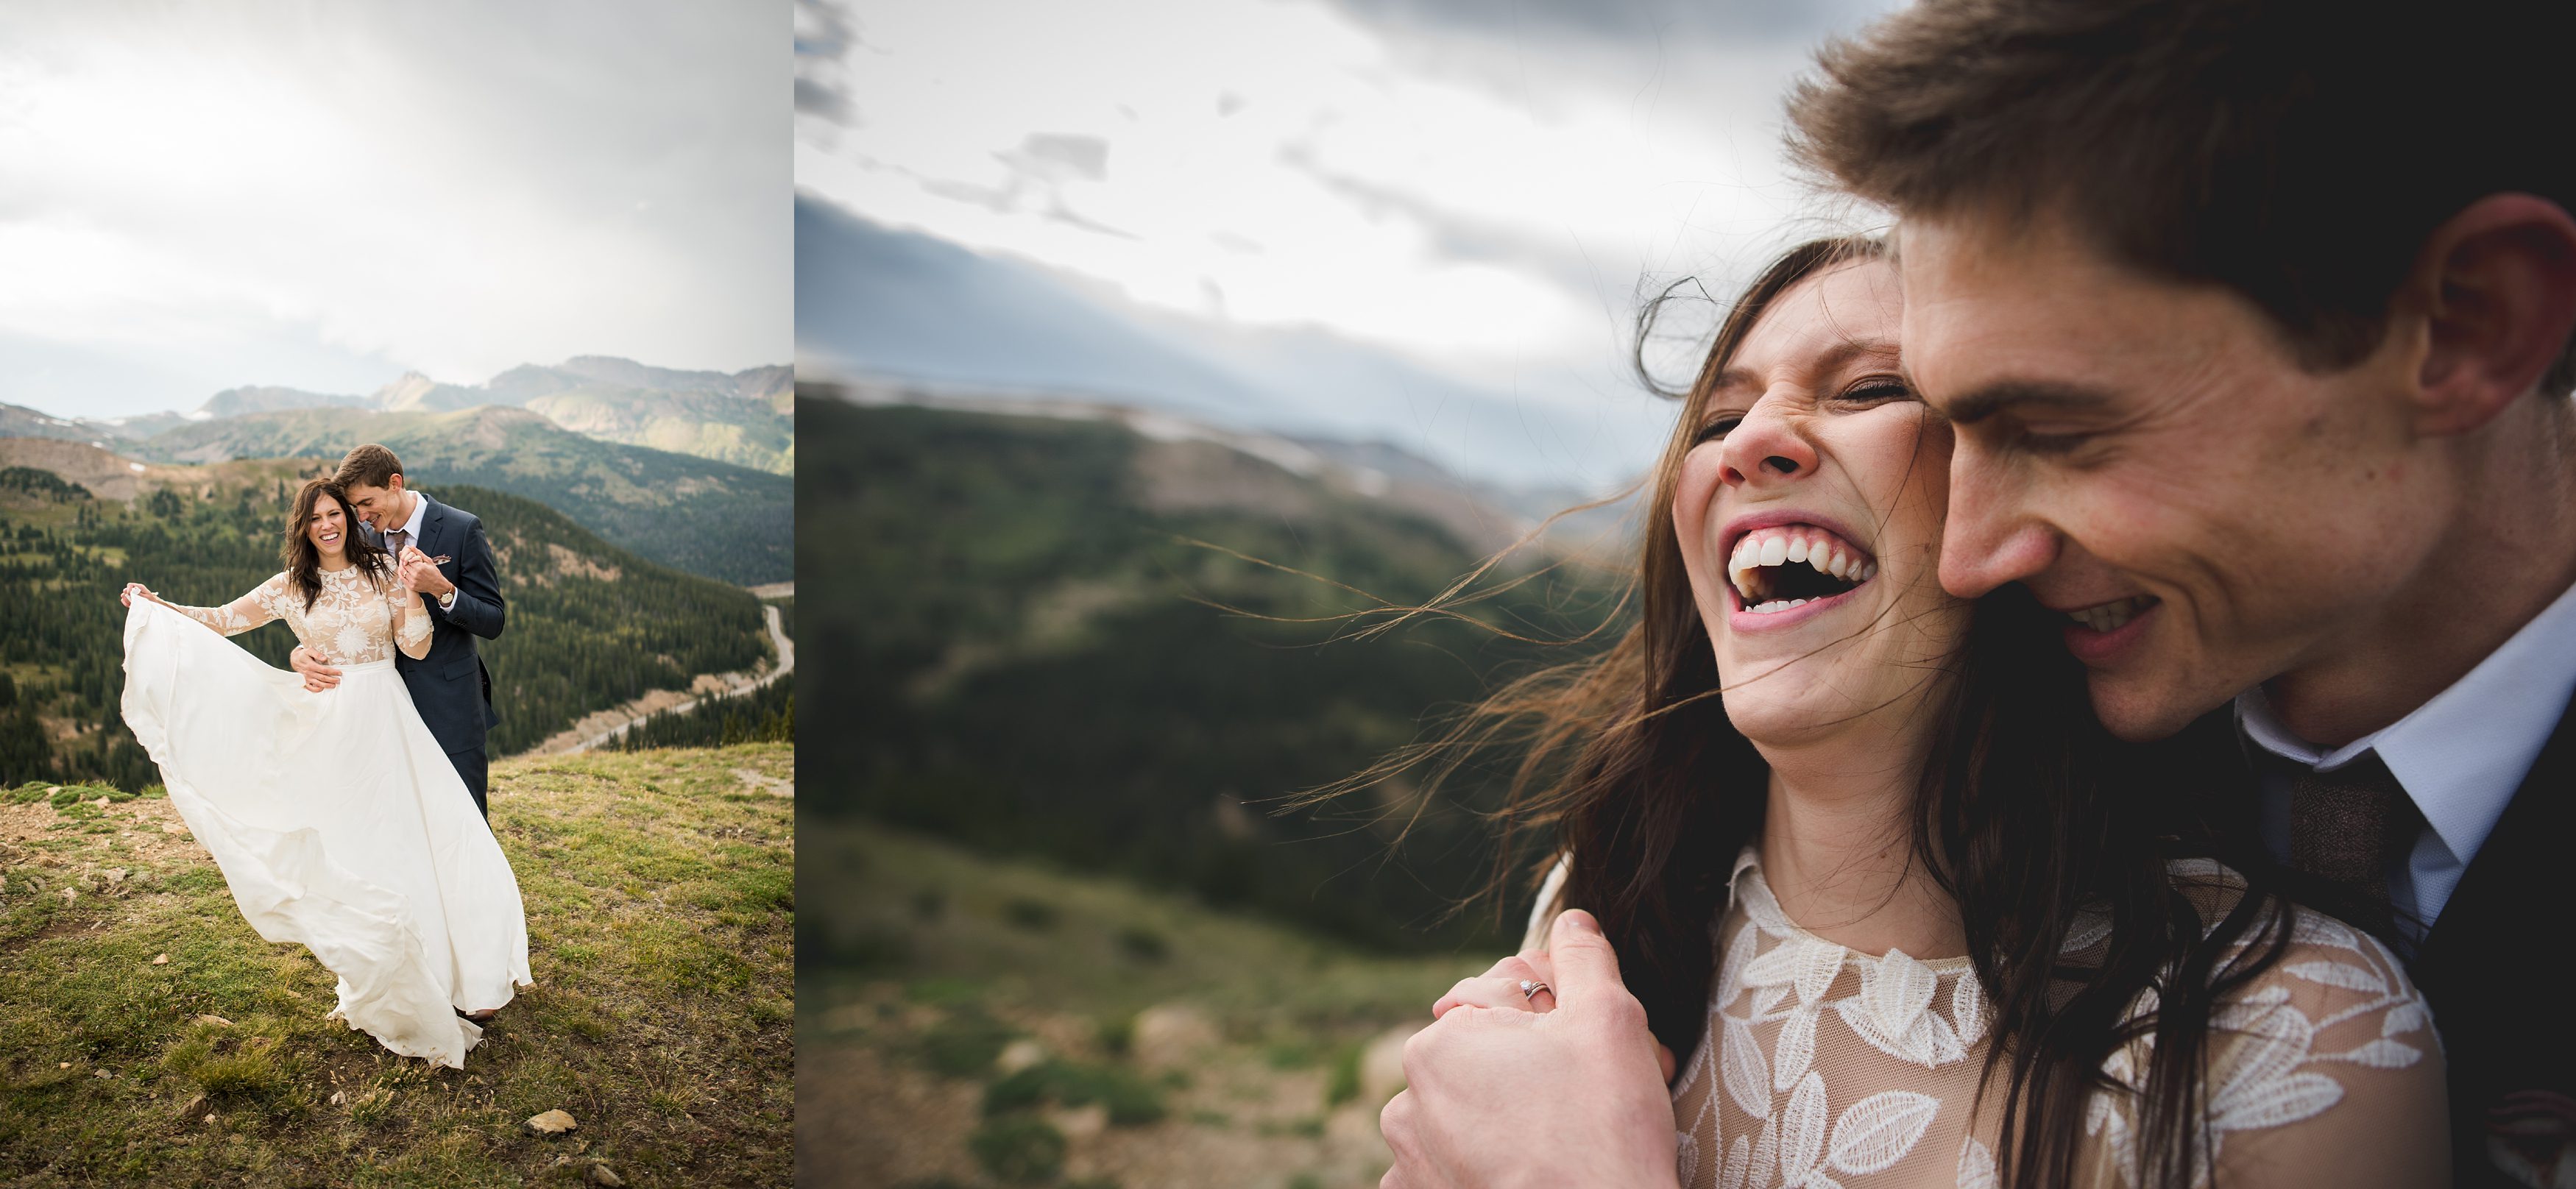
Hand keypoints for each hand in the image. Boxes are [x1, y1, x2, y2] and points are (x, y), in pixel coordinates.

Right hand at [119, 583, 158, 607]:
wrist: (153, 606)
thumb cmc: (151, 601)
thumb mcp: (146, 597)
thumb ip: (138, 594)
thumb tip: (130, 592)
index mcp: (139, 587)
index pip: (130, 585)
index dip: (128, 589)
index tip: (129, 594)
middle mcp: (135, 590)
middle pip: (125, 590)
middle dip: (127, 596)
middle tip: (132, 600)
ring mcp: (132, 595)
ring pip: (124, 595)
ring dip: (126, 600)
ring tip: (131, 603)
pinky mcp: (130, 599)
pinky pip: (124, 600)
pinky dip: (126, 603)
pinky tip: (130, 605)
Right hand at [289, 645, 341, 692]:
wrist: (294, 659)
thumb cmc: (304, 654)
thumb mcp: (309, 650)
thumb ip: (317, 654)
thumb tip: (325, 658)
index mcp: (311, 665)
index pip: (324, 670)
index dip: (332, 672)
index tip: (339, 673)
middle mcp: (309, 673)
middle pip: (322, 678)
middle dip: (332, 680)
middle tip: (339, 681)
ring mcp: (307, 678)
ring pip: (318, 683)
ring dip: (326, 685)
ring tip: (334, 685)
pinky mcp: (305, 681)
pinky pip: (310, 687)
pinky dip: (316, 689)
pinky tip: (322, 689)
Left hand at [398, 547, 453, 597]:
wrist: (438, 585)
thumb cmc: (434, 572)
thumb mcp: (429, 561)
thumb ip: (419, 553)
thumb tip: (411, 546)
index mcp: (420, 567)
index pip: (408, 559)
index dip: (406, 557)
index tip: (407, 556)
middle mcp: (416, 574)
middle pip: (404, 565)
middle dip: (403, 561)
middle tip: (404, 559)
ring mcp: (413, 581)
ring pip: (402, 571)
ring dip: (401, 567)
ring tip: (404, 564)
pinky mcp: (411, 586)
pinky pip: (402, 578)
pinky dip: (401, 573)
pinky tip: (403, 571)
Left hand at [1380, 910, 1680, 1188]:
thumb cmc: (1603, 1130)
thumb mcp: (1609, 1021)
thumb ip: (1585, 960)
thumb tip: (1573, 920)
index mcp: (1440, 1042)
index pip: (1503, 997)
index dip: (1561, 1011)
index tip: (1597, 1042)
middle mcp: (1409, 1101)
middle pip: (1487, 1058)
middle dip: (1540, 1061)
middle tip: (1598, 1087)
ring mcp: (1412, 1162)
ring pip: (1471, 1112)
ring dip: (1512, 1110)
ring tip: (1573, 1130)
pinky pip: (1453, 1166)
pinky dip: (1485, 1162)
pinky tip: (1531, 1164)